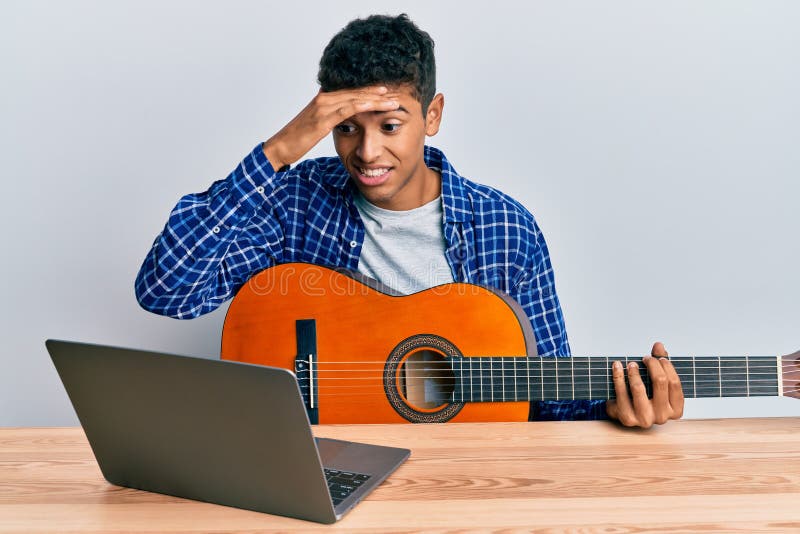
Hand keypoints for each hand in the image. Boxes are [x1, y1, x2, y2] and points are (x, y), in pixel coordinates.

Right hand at [262, 86, 399, 169]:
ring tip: (393, 99)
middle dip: (378, 93)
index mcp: (324, 100)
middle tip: (397, 93)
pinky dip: (361, 104)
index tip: (389, 93)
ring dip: (376, 98)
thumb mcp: (316, 126)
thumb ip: (329, 119)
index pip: (353, 92)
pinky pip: (345, 109)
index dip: (371, 92)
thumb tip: (342, 119)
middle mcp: (324, 98)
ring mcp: (322, 107)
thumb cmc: (297, 139)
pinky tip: (374, 103)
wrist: (280, 147)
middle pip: (357, 91)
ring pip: (354, 98)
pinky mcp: (322, 118)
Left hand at [606, 342, 684, 427]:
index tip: (656, 357)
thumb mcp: (656, 382)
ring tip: (631, 363)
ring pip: (639, 388)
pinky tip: (617, 365)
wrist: (625, 413)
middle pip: (660, 382)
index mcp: (675, 410)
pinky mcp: (627, 418)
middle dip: (652, 364)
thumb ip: (660, 363)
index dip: (665, 365)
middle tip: (645, 358)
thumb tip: (658, 345)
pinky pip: (621, 392)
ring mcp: (645, 419)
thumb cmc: (645, 395)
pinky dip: (618, 376)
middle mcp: (662, 417)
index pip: (674, 382)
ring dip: (633, 371)